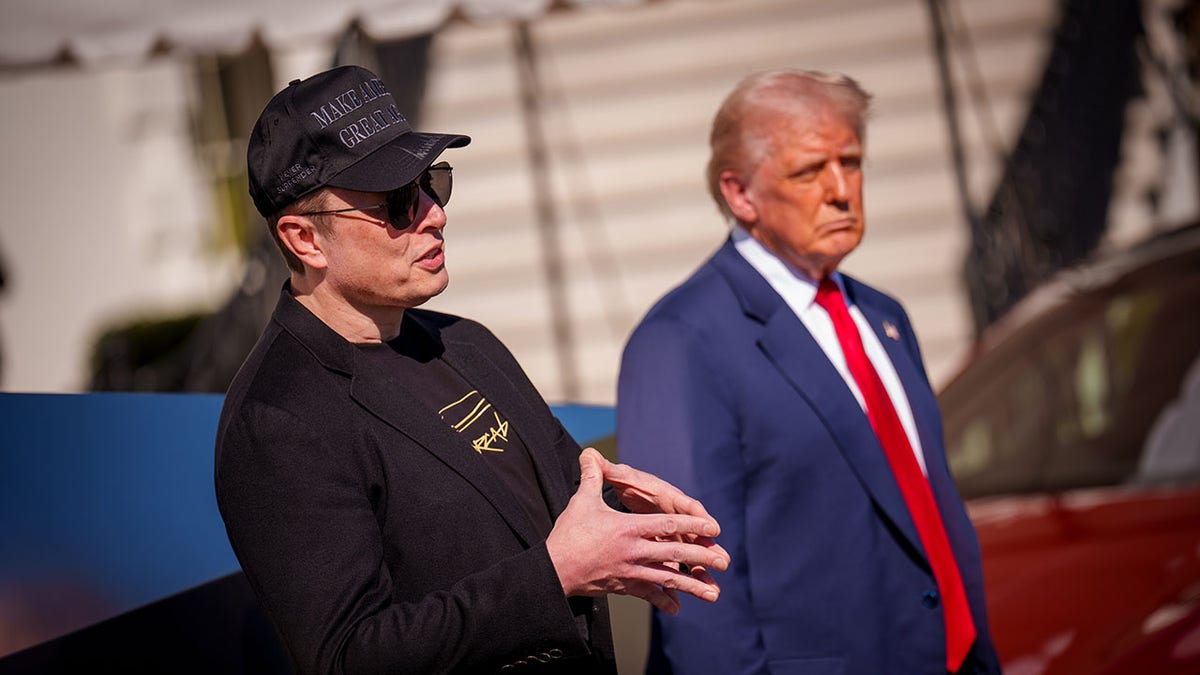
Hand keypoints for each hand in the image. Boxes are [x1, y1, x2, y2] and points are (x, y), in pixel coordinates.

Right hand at [545, 448, 729, 614]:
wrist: (555, 570)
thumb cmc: (569, 534)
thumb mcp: (582, 501)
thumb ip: (592, 476)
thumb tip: (589, 453)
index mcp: (628, 528)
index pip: (667, 524)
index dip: (693, 525)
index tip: (713, 528)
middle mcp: (634, 551)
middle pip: (674, 554)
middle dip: (702, 558)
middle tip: (724, 562)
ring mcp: (630, 571)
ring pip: (667, 579)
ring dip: (692, 586)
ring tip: (713, 594)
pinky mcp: (624, 586)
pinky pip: (648, 594)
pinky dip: (663, 601)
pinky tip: (677, 608)